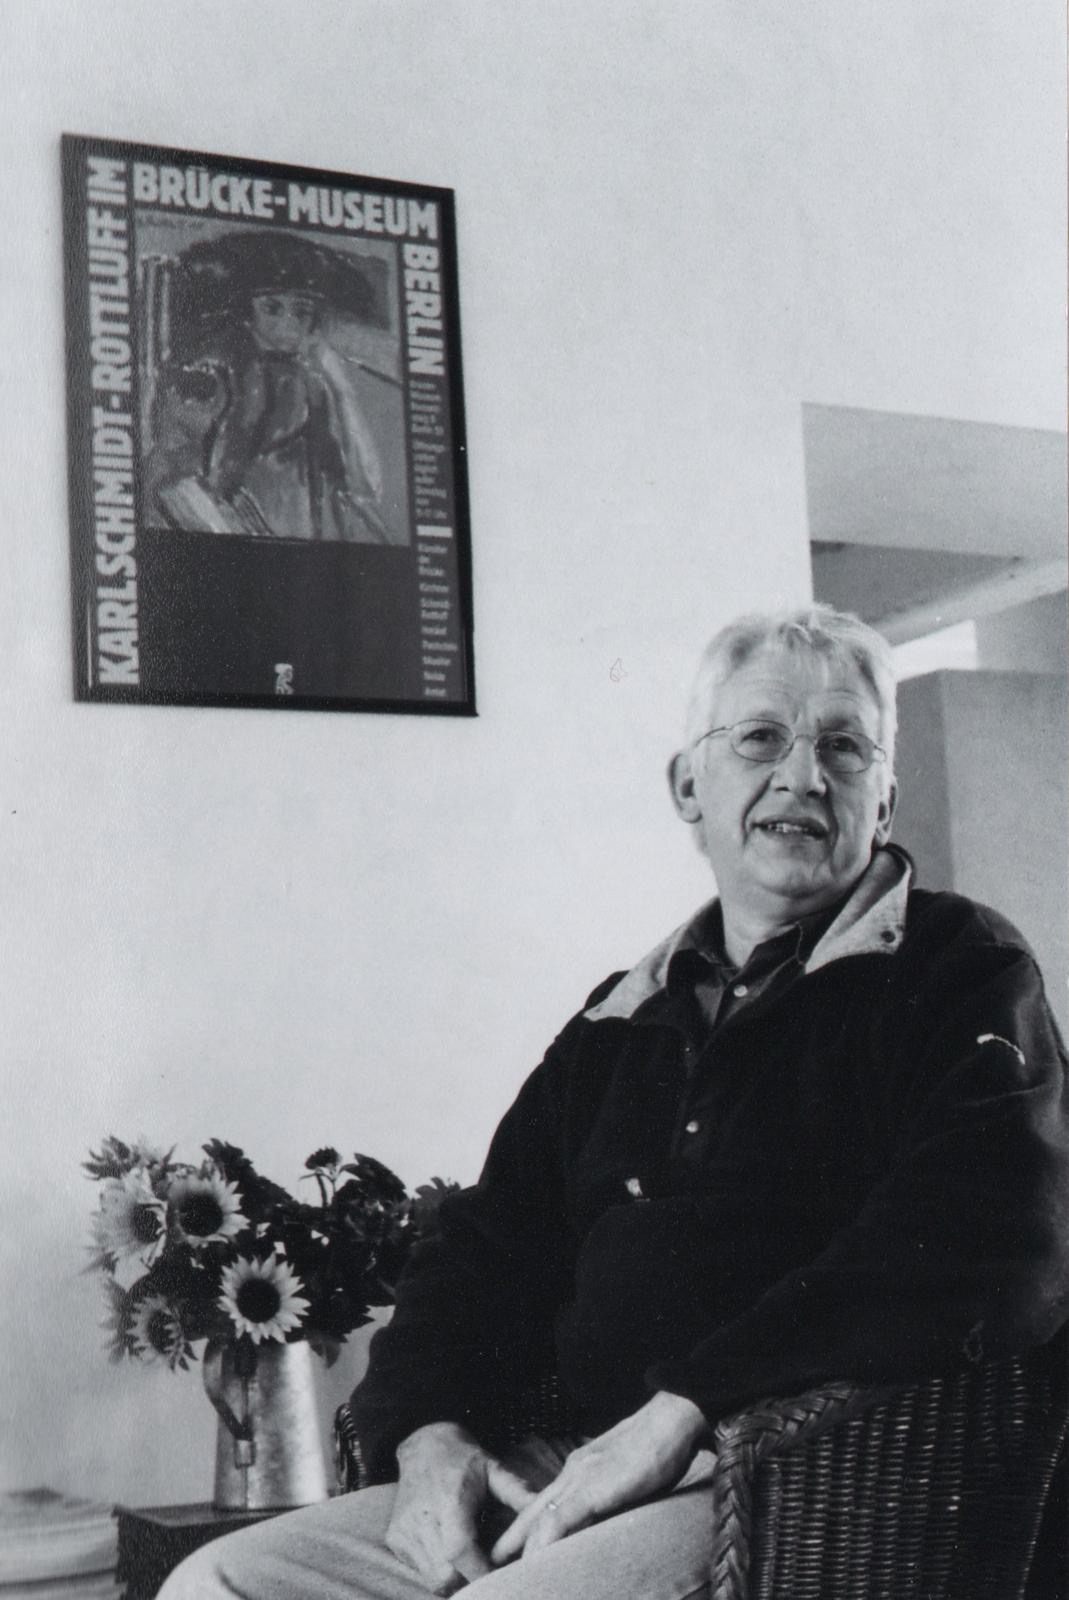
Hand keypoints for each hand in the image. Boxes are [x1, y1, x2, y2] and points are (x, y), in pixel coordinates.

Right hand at [386, 1422, 535, 1593]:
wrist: (422, 1444)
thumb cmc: (463, 1459)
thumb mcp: (493, 1469)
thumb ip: (517, 1493)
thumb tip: (548, 1513)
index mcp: (449, 1501)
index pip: (461, 1551)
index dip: (482, 1572)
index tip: (502, 1575)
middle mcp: (422, 1518)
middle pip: (446, 1574)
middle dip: (471, 1581)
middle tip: (490, 1572)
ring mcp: (404, 1531)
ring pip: (433, 1579)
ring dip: (456, 1579)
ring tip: (473, 1564)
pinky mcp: (395, 1539)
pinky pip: (420, 1571)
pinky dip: (439, 1572)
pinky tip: (452, 1557)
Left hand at [491, 1391, 707, 1563]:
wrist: (673, 1419)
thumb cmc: (660, 1445)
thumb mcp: (629, 1473)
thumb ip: (615, 1493)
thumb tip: (612, 1515)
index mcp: (582, 1467)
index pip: (547, 1499)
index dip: (530, 1522)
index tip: (516, 1543)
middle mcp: (574, 1471)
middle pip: (534, 1509)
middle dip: (514, 1536)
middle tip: (496, 1559)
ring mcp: (581, 1477)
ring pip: (542, 1517)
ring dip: (526, 1547)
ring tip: (512, 1571)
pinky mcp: (594, 1487)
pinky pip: (560, 1518)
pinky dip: (544, 1540)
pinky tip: (535, 1559)